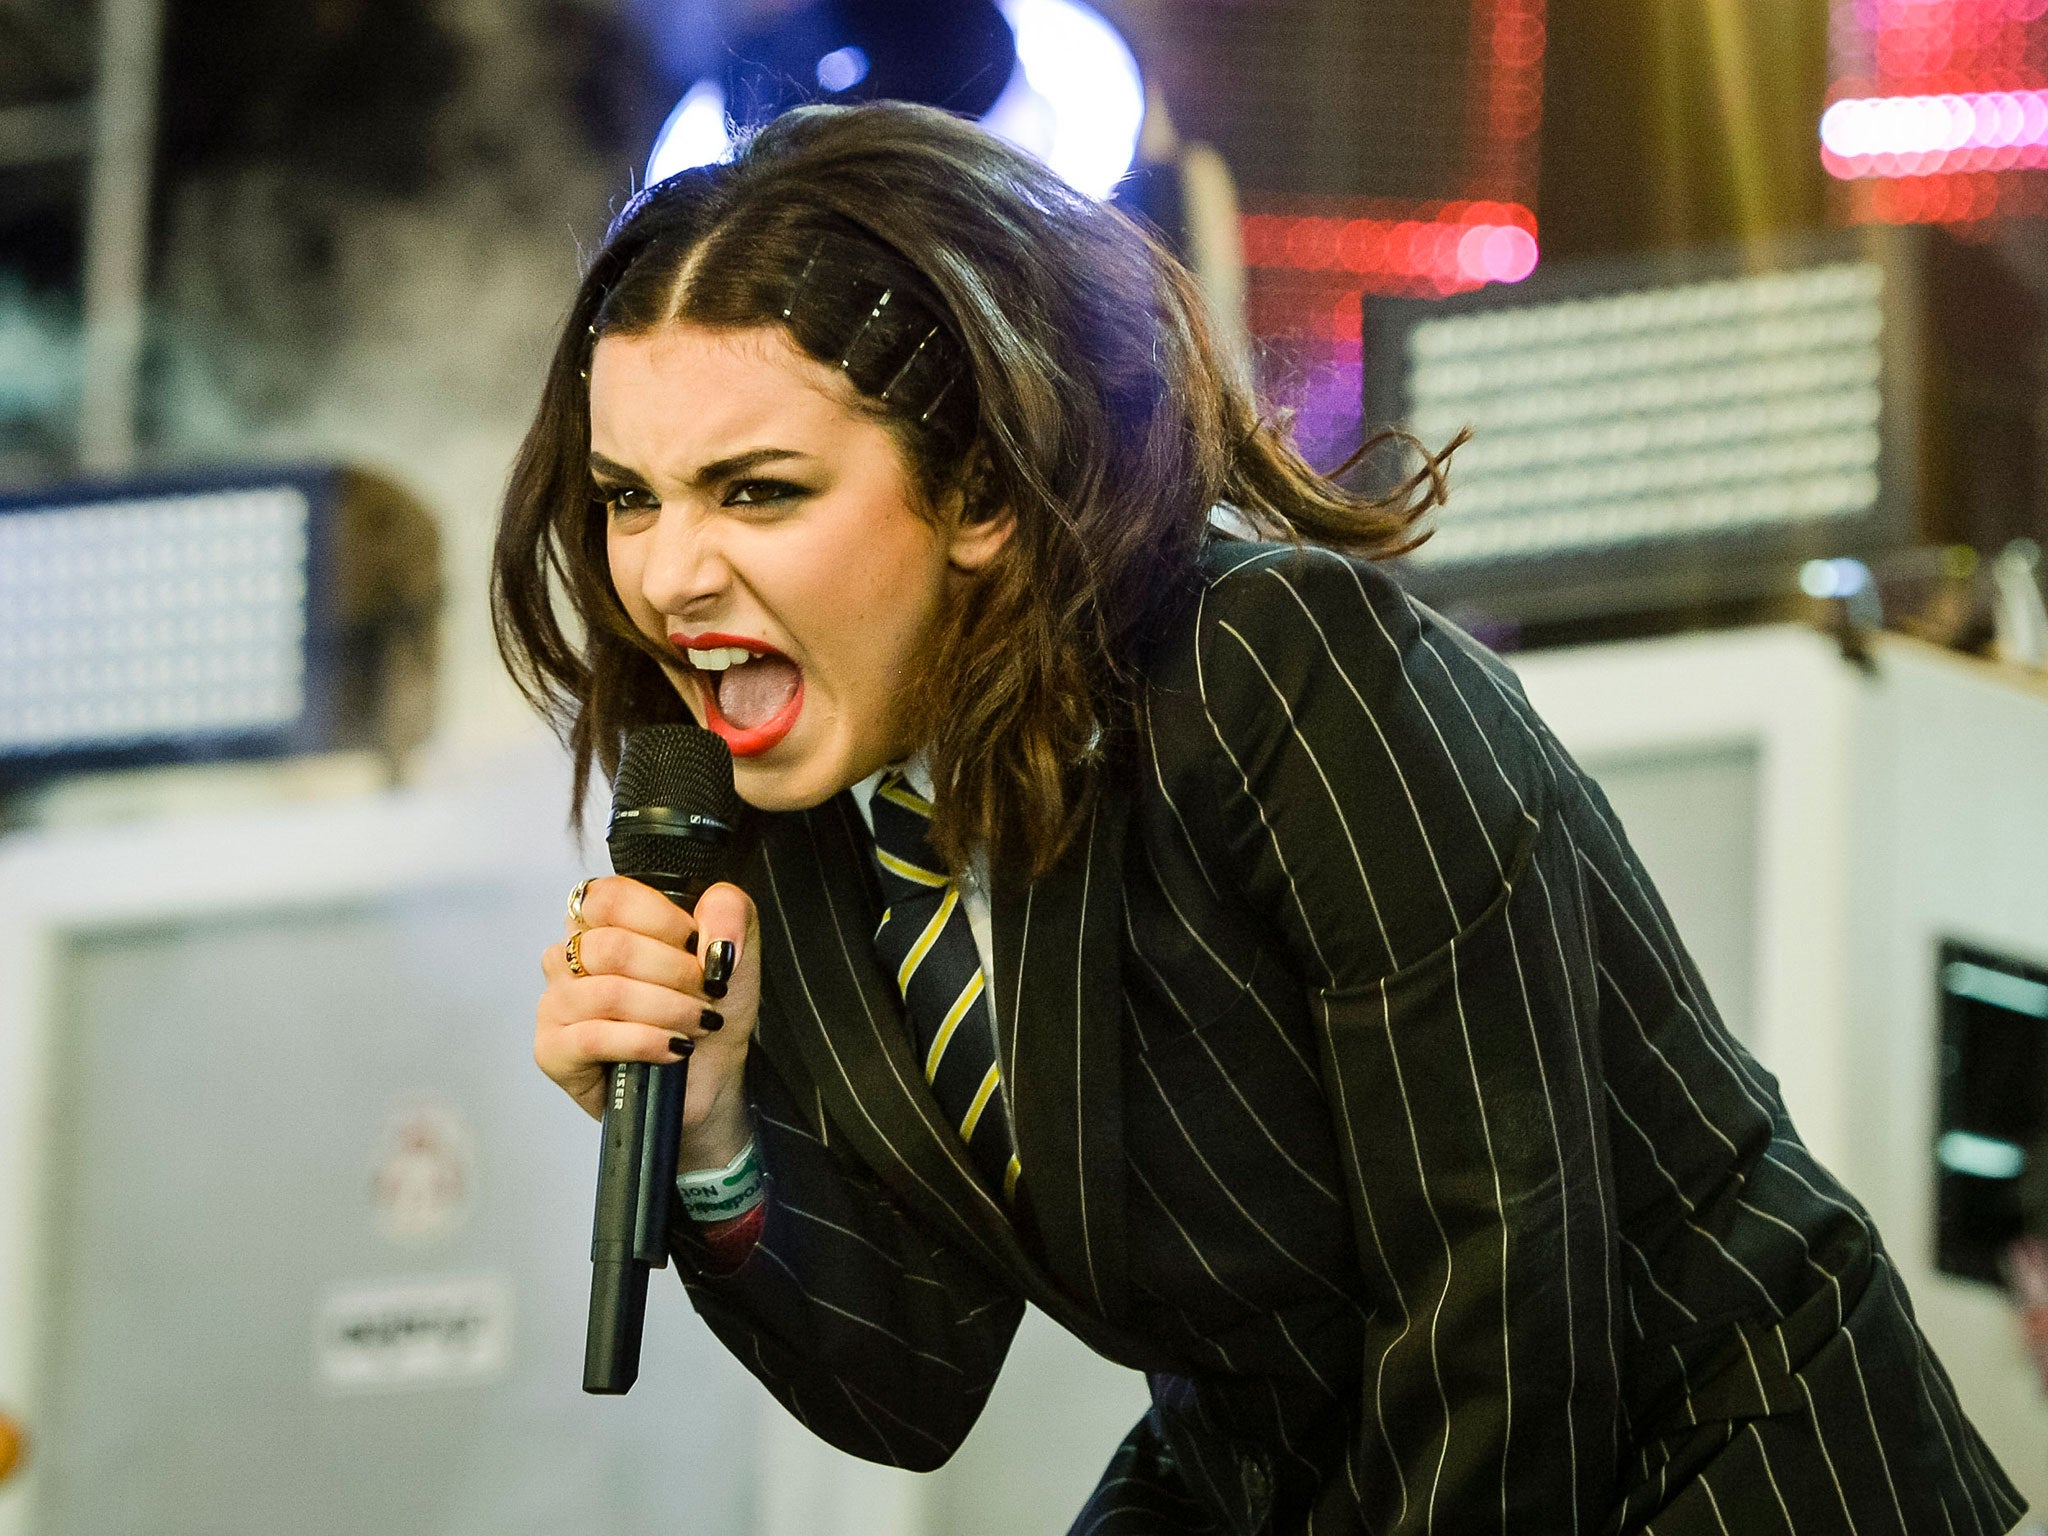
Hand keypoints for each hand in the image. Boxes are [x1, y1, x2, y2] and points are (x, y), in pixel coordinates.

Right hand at [537, 876, 761, 1166]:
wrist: (709, 1076)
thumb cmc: (707, 1005)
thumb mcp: (732, 948)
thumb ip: (728, 912)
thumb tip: (709, 939)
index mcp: (600, 921)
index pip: (609, 898)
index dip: (662, 920)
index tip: (697, 946)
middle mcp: (569, 956)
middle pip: (612, 947)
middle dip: (676, 973)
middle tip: (707, 993)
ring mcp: (556, 1002)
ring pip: (609, 993)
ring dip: (669, 1010)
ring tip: (699, 1023)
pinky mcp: (553, 1050)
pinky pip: (594, 1037)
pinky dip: (646, 1041)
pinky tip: (674, 1048)